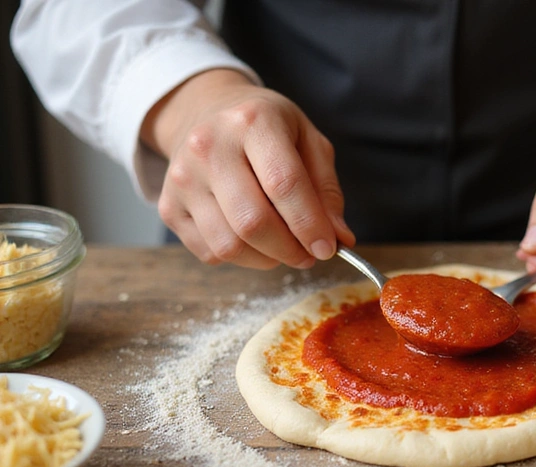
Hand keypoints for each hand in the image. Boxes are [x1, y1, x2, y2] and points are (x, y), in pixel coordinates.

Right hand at [141, 69, 353, 269]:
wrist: (207, 111)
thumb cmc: (267, 129)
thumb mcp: (308, 141)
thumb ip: (326, 190)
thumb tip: (340, 239)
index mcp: (253, 122)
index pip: (284, 184)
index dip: (310, 225)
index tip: (329, 248)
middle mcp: (208, 146)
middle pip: (253, 222)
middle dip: (290, 250)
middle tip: (309, 254)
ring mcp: (182, 177)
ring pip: (229, 245)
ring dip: (267, 259)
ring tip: (284, 248)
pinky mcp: (168, 206)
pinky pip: (209, 253)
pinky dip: (240, 258)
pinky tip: (253, 240)